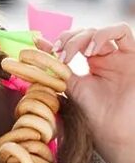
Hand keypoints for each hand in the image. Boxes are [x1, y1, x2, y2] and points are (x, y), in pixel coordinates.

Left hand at [43, 24, 134, 162]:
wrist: (115, 131)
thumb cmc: (96, 114)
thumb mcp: (71, 86)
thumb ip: (58, 67)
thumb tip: (37, 48)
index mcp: (94, 63)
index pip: (75, 40)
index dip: (60, 40)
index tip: (45, 49)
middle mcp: (108, 57)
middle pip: (85, 33)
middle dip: (68, 39)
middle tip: (59, 55)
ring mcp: (121, 56)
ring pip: (101, 30)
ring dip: (82, 37)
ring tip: (72, 54)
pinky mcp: (133, 56)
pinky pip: (122, 31)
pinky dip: (102, 34)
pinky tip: (90, 50)